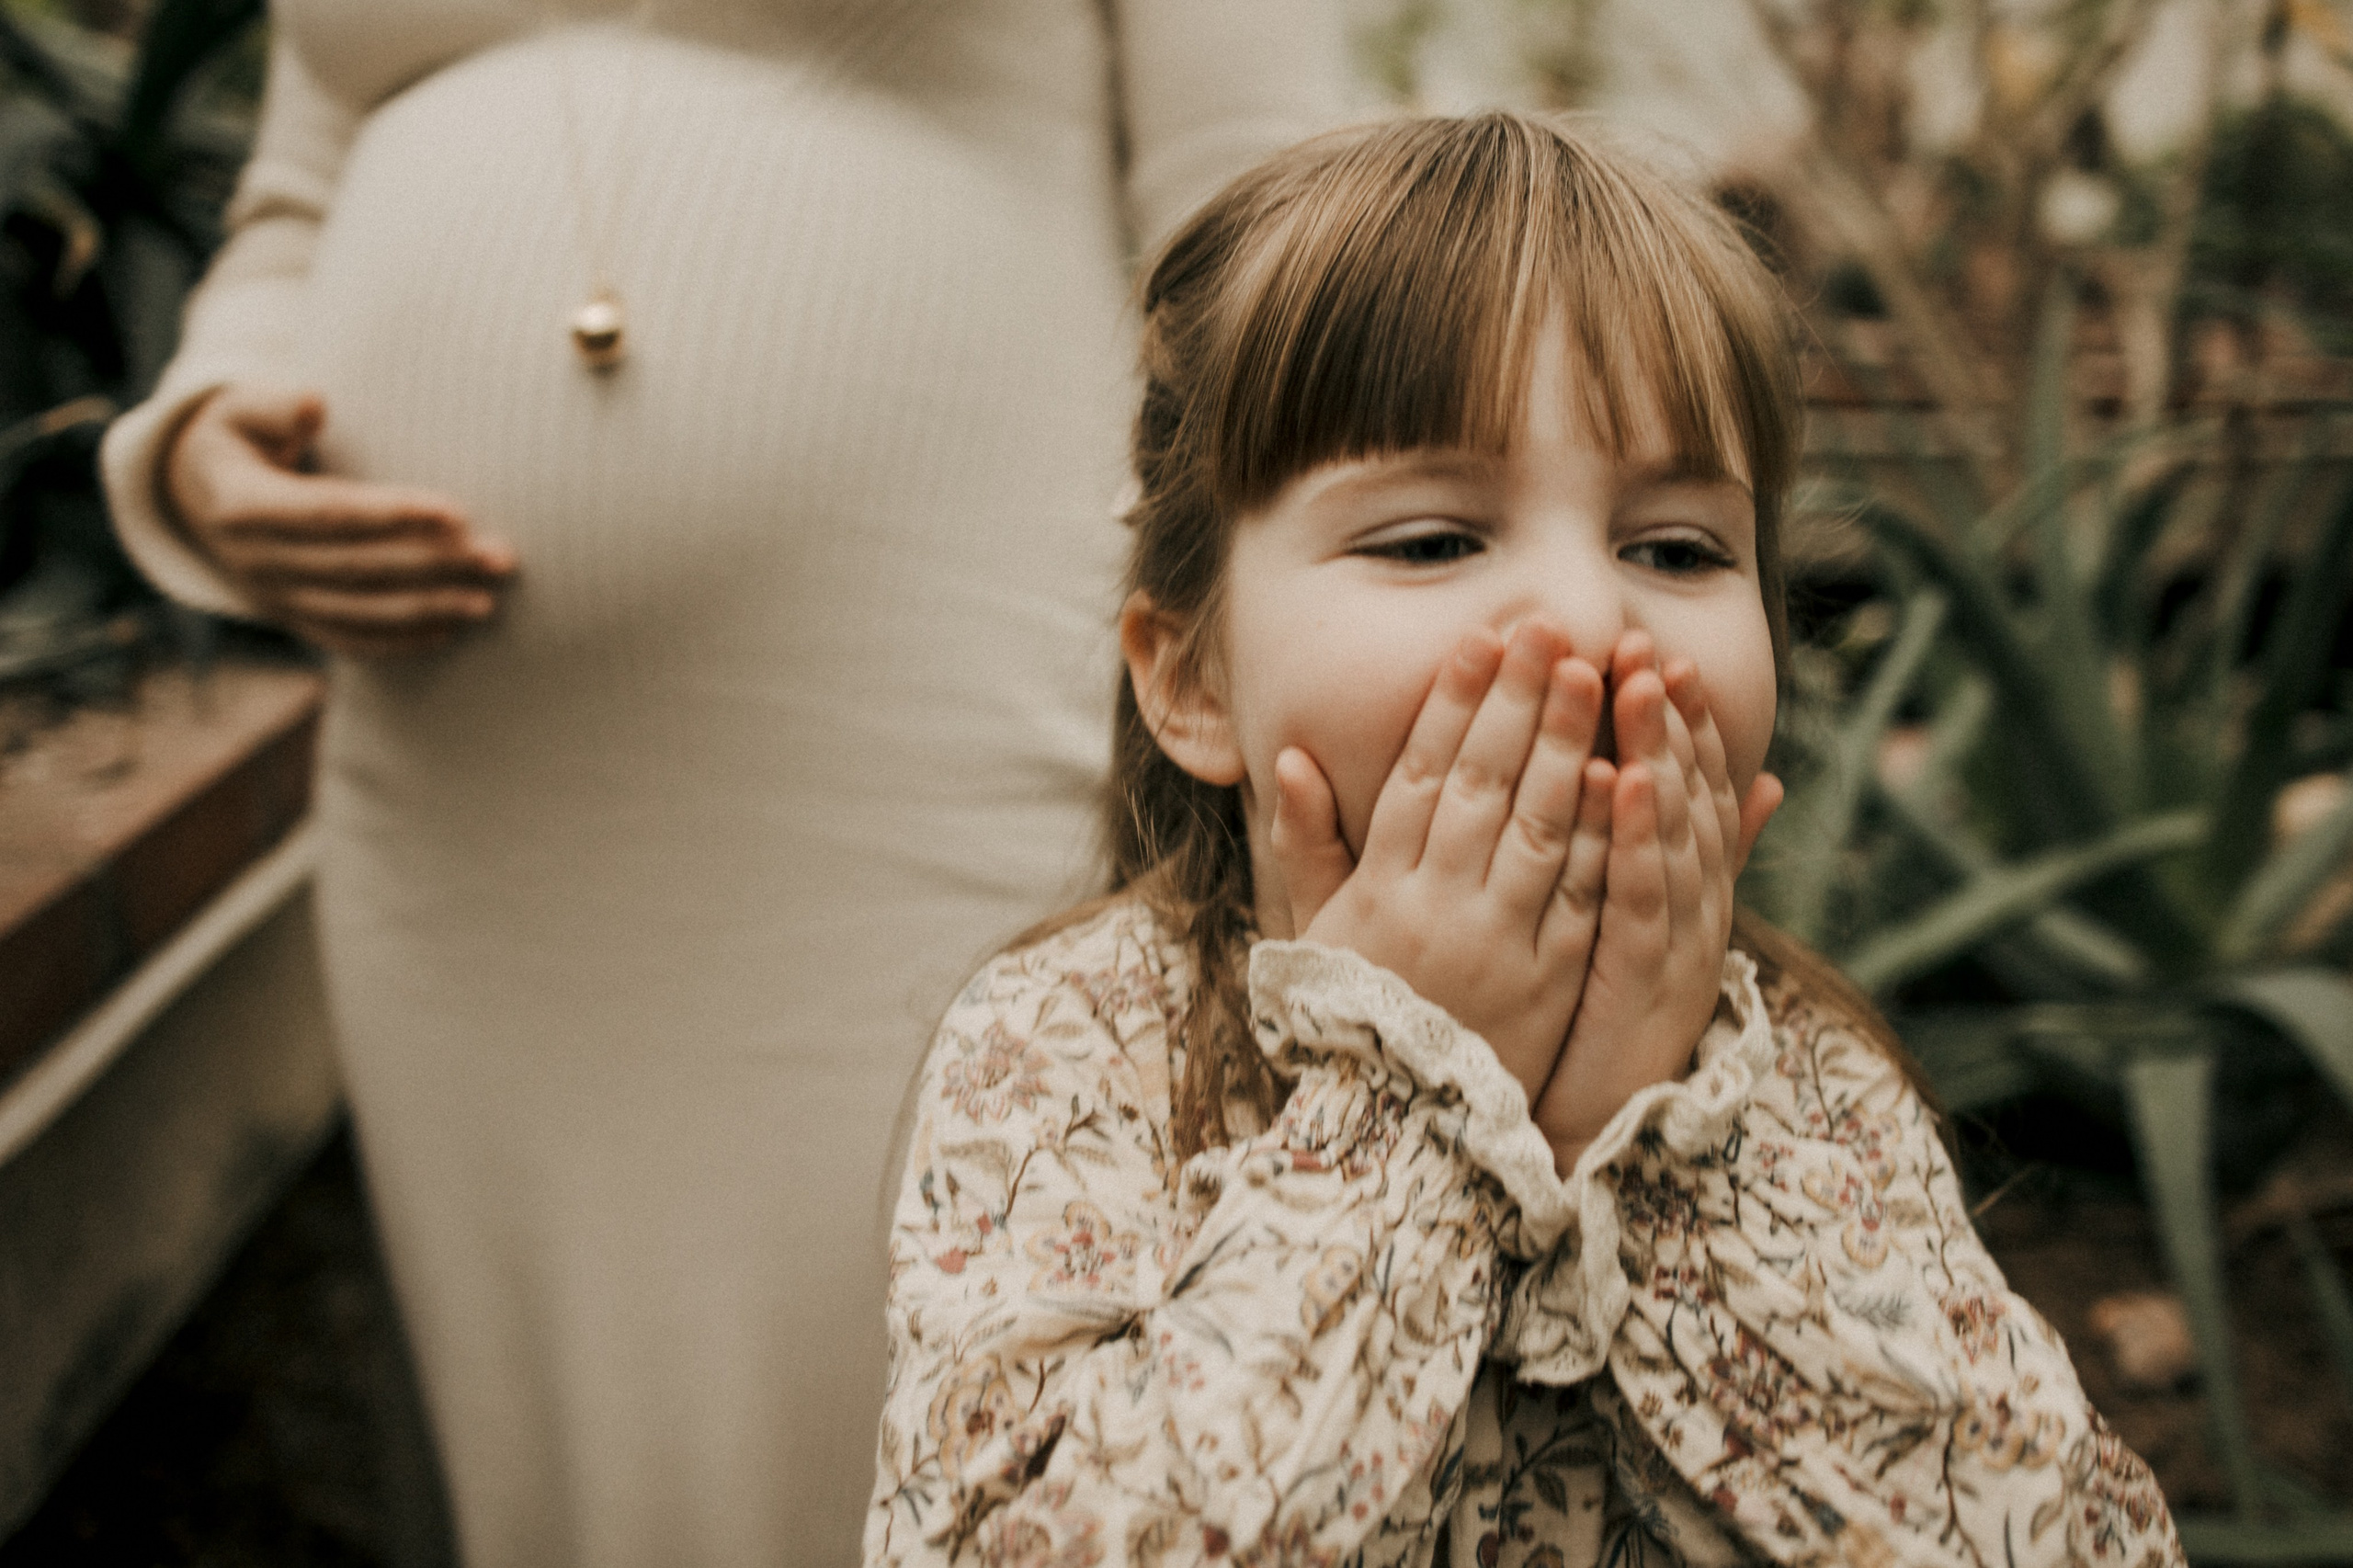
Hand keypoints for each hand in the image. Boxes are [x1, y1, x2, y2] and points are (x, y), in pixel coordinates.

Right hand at [162, 384, 513, 656]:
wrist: (193, 497)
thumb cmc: (233, 438)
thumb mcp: (237, 409)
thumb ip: (274, 405)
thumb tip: (315, 404)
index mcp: (243, 507)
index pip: (330, 514)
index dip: (393, 515)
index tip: (456, 511)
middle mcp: (257, 561)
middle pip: (357, 568)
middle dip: (434, 565)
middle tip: (500, 558)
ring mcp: (274, 597)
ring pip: (359, 612)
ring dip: (428, 610)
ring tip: (488, 602)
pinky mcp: (292, 617)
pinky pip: (348, 639)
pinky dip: (399, 642)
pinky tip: (449, 632)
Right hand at [1263, 620, 1613, 1106]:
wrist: (1400, 1129)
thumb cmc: (1357, 1016)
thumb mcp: (1316, 932)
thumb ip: (1307, 844)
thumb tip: (1293, 757)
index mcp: (1380, 888)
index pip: (1420, 775)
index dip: (1451, 703)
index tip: (1479, 641)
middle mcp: (1437, 905)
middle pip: (1482, 784)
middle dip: (1517, 700)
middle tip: (1548, 630)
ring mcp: (1497, 941)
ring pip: (1536, 825)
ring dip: (1566, 743)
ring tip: (1592, 675)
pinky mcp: (1551, 979)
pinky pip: (1579, 893)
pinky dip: (1599, 831)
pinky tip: (1623, 771)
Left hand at [1531, 633, 1781, 1171]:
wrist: (1591, 1131)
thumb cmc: (1603, 1021)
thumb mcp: (1649, 928)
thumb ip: (1701, 856)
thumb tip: (1768, 782)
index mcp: (1689, 893)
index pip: (1689, 791)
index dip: (1679, 724)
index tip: (1654, 656)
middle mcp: (1694, 910)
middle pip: (1687, 799)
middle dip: (1669, 719)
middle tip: (1646, 647)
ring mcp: (1677, 945)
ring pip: (1672, 834)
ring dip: (1660, 755)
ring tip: (1640, 688)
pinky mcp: (1648, 982)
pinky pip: (1642, 896)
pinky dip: (1635, 836)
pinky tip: (1622, 781)